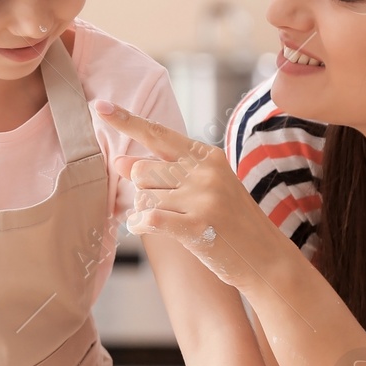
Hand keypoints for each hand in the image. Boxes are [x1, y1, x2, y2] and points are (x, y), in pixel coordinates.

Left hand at [96, 100, 276, 290]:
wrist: (265, 259)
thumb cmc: (230, 222)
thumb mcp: (203, 189)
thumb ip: (164, 172)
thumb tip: (120, 161)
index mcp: (207, 157)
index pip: (158, 134)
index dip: (127, 121)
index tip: (100, 106)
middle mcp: (205, 172)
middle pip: (141, 171)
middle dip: (141, 190)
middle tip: (164, 206)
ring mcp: (202, 198)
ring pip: (143, 197)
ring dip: (142, 212)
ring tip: (165, 221)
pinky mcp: (196, 226)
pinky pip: (147, 219)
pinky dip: (139, 226)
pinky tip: (145, 229)